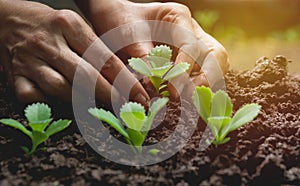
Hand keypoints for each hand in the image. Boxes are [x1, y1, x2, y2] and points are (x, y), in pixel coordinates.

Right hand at [0, 0, 148, 106]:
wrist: (8, 19)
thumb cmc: (51, 24)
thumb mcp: (76, 25)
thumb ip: (96, 48)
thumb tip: (123, 77)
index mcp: (69, 25)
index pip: (104, 58)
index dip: (124, 81)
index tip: (139, 95)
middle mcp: (50, 42)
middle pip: (86, 76)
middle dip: (111, 96)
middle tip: (127, 108)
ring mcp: (30, 60)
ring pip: (61, 88)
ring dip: (84, 102)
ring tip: (102, 109)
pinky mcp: (16, 75)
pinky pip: (33, 97)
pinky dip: (49, 104)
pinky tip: (62, 106)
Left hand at [76, 0, 228, 97]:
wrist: (115, 19)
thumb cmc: (120, 21)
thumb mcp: (128, 35)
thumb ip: (143, 57)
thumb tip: (153, 87)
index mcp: (178, 16)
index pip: (191, 45)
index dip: (185, 69)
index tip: (172, 90)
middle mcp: (191, 31)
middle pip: (216, 55)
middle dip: (208, 79)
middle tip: (190, 99)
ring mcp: (193, 46)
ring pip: (214, 67)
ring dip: (205, 88)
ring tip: (190, 106)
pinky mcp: (189, 61)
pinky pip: (201, 76)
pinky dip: (197, 90)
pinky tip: (187, 104)